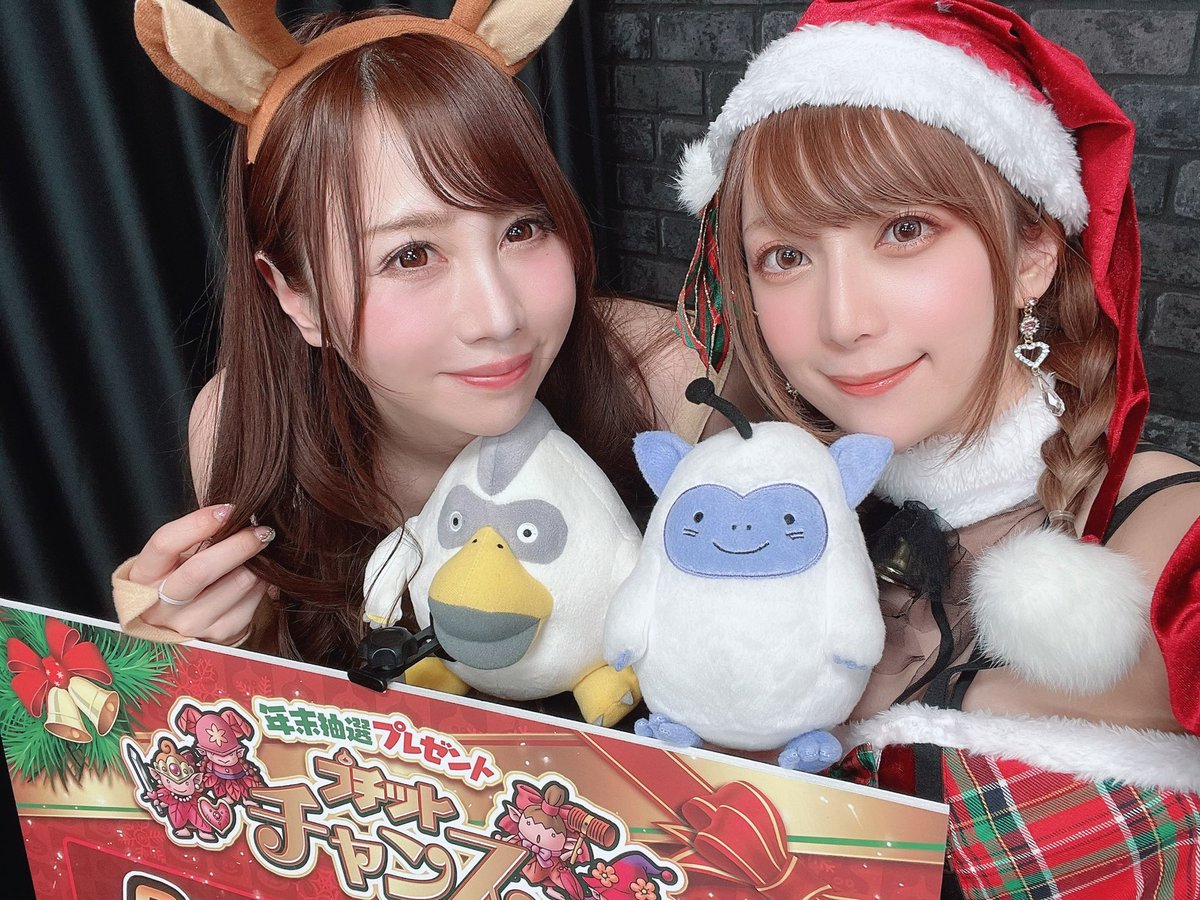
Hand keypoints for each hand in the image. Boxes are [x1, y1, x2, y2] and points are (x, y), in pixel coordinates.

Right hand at [129, 504, 274, 644]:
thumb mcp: (173, 558)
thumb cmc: (178, 577)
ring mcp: (190, 624)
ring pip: (237, 584)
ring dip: (257, 563)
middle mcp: (161, 606)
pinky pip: (253, 600)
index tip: (229, 509)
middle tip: (262, 530)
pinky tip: (259, 574)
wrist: (178, 625)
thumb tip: (238, 516)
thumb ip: (196, 538)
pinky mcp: (219, 634)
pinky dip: (263, 582)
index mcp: (143, 576)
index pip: (165, 544)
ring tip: (262, 550)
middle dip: (238, 545)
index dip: (198, 523)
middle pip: (201, 570)